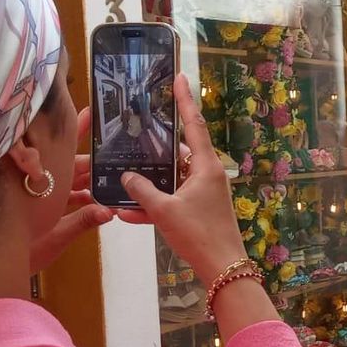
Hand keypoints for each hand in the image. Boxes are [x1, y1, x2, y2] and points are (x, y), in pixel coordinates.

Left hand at [30, 106, 114, 274]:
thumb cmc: (19, 247)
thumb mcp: (55, 235)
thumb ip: (83, 221)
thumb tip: (110, 211)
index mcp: (44, 182)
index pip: (64, 150)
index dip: (76, 132)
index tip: (89, 113)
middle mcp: (44, 185)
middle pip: (71, 165)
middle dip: (92, 158)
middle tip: (114, 147)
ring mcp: (43, 198)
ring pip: (70, 181)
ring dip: (90, 178)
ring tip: (112, 170)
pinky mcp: (44, 214)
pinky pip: (67, 199)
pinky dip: (83, 198)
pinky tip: (99, 199)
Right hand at [118, 75, 246, 281]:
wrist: (222, 269)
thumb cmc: (198, 234)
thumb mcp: (164, 210)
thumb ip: (142, 191)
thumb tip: (127, 177)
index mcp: (206, 166)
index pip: (194, 124)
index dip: (185, 100)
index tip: (180, 77)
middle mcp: (207, 174)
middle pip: (180, 151)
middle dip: (157, 144)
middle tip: (138, 128)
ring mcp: (204, 193)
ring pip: (173, 178)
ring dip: (150, 181)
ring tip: (124, 175)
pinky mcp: (199, 210)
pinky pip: (173, 200)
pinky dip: (154, 204)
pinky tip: (128, 213)